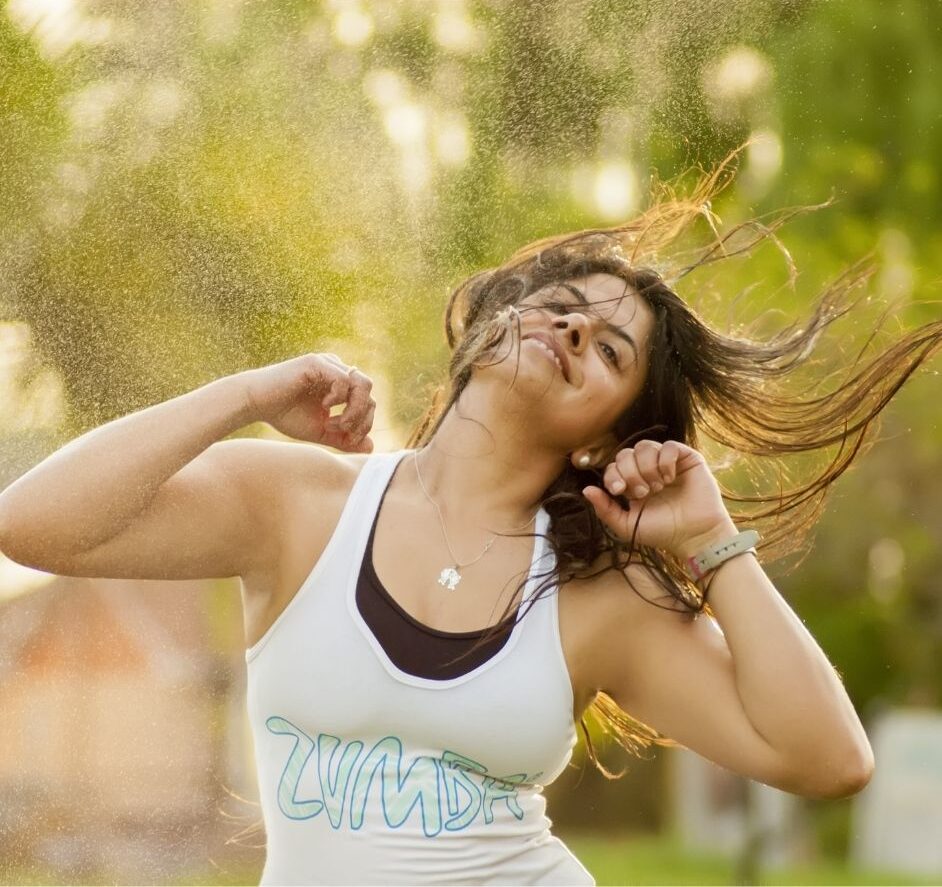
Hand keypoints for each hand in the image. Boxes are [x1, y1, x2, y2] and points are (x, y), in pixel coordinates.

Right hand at [238, 353, 374, 451]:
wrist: (255, 404)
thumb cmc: (285, 415)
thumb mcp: (320, 432)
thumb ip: (344, 439)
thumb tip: (371, 448)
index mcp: (340, 385)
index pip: (368, 401)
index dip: (364, 423)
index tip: (348, 439)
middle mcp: (337, 371)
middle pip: (369, 391)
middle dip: (361, 418)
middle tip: (343, 432)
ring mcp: (328, 364)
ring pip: (362, 383)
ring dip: (354, 408)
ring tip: (336, 422)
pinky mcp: (316, 363)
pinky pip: (343, 378)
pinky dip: (339, 397)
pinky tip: (325, 406)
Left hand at [581, 439, 733, 555]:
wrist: (694, 535)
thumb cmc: (663, 532)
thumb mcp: (627, 526)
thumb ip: (605, 509)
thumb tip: (586, 490)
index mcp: (633, 483)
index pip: (614, 466)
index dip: (613, 475)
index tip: (620, 491)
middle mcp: (648, 470)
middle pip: (626, 453)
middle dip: (630, 473)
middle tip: (643, 493)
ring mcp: (667, 463)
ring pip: (645, 446)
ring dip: (647, 468)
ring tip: (658, 486)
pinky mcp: (686, 458)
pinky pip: (669, 445)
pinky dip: (665, 461)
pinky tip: (670, 477)